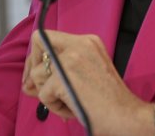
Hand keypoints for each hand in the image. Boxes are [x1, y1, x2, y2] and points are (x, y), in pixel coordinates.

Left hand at [22, 30, 153, 135]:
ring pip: (37, 73)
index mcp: (87, 41)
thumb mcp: (86, 75)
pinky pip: (43, 94)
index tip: (38, 73)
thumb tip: (27, 83)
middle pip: (38, 45)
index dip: (38, 55)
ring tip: (68, 104)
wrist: (127, 117)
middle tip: (35, 89)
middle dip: (32, 69)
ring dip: (47, 94)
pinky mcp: (62, 79)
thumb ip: (59, 72)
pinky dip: (54, 107)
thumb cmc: (109, 102)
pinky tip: (71, 111)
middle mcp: (79, 44)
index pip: (49, 37)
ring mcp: (70, 60)